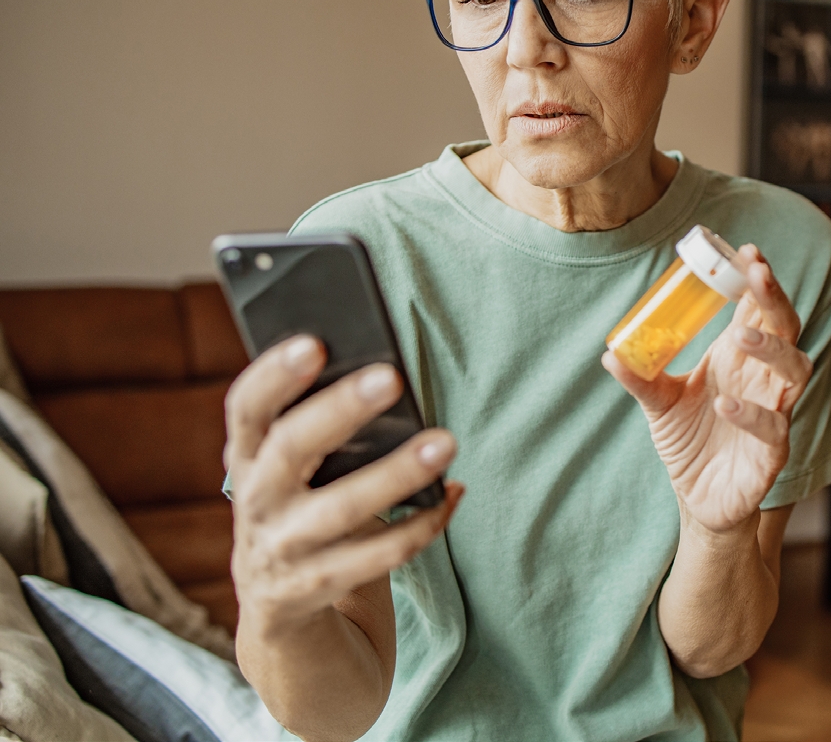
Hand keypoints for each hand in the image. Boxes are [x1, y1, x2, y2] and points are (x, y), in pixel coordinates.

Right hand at [224, 336, 462, 639]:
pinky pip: (378, 558)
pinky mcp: (315, 591)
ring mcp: (282, 551)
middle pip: (290, 449)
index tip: (314, 343)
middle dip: (340, 410)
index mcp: (247, 459)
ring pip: (341, 510)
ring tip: (445, 441)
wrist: (281, 617)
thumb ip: (320, 432)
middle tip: (392, 377)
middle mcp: (257, 503)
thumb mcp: (292, 474)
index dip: (273, 375)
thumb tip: (384, 378)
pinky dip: (422, 525)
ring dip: (396, 474)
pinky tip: (454, 494)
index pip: (246, 409)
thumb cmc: (303, 513)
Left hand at [603, 245, 810, 532]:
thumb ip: (640, 376)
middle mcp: (765, 381)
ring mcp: (775, 414)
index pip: (760, 309)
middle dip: (775, 299)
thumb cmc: (689, 442)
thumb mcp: (658, 402)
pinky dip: (752, 414)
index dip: (760, 280)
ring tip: (741, 335)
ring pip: (796, 372)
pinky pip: (774, 428)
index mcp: (742, 359)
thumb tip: (610, 352)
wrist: (699, 500)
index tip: (747, 251)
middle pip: (788, 330)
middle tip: (756, 275)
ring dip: (773, 349)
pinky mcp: (772, 455)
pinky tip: (722, 404)